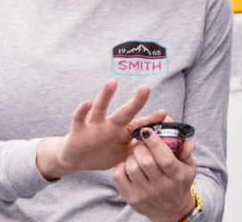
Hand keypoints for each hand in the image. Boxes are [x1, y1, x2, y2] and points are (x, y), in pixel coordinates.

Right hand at [36, 80, 165, 179]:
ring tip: (112, 82)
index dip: (152, 120)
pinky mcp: (78, 131)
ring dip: (106, 96)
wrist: (75, 160)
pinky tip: (87, 102)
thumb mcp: (124, 154)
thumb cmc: (102, 153)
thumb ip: (140, 150)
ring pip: (101, 109)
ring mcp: (94, 126)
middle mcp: (111, 126)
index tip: (166, 114)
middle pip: (125, 112)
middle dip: (136, 102)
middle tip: (146, 88)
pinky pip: (79, 119)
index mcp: (123, 132)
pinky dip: (82, 110)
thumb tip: (163, 150)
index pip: (140, 125)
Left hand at [113, 127, 198, 221]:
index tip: (147, 131)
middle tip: (142, 145)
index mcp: (176, 176)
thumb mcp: (189, 168)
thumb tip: (188, 141)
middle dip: (141, 147)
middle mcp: (160, 187)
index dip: (154, 142)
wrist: (172, 211)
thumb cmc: (179, 183)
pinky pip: (118, 176)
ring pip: (131, 167)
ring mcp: (144, 194)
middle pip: (146, 161)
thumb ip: (187, 152)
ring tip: (137, 156)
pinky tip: (129, 166)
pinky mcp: (131, 198)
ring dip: (132, 156)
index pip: (164, 158)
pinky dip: (121, 166)